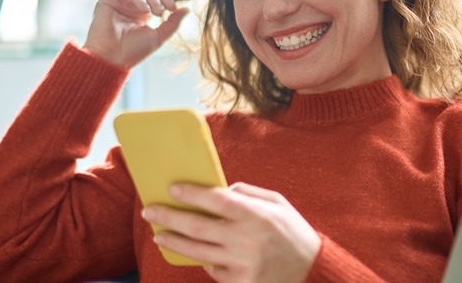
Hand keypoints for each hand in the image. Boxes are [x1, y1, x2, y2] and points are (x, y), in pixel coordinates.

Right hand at [82, 0, 188, 67]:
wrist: (112, 59)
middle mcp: (132, 6)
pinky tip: (145, 9)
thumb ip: (173, 23)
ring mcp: (121, 3)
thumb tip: (187, 9)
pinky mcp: (109, 0)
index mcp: (143, 14)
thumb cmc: (133, 51)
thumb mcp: (159, 36)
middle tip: (171, 8)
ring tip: (157, 13)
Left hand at [142, 182, 320, 282]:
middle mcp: (245, 239)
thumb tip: (220, 190)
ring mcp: (240, 264)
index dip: (191, 193)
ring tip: (158, 234)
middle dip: (169, 217)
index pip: (215, 200)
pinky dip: (202, 260)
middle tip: (150, 211)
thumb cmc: (293, 233)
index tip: (172, 188)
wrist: (311, 273)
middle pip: (196, 227)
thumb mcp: (278, 204)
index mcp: (255, 215)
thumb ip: (248, 193)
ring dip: (173, 242)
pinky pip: (211, 269)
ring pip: (196, 251)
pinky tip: (195, 253)